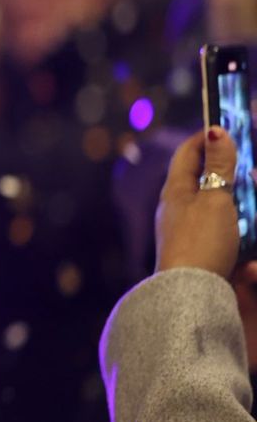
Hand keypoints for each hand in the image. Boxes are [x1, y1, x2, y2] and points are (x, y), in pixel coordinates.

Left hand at [155, 126, 239, 277]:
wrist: (189, 293)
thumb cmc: (201, 241)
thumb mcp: (215, 198)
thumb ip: (219, 167)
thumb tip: (215, 131)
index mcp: (174, 190)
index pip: (187, 153)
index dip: (206, 138)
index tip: (225, 128)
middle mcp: (174, 208)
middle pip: (197, 177)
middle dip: (220, 165)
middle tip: (243, 159)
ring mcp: (182, 230)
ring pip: (207, 201)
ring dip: (228, 191)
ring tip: (247, 187)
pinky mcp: (195, 250)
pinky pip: (214, 224)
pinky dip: (230, 215)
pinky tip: (242, 221)